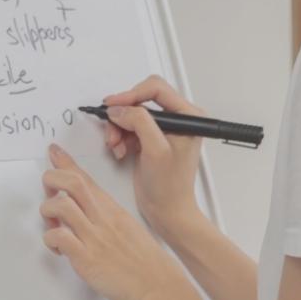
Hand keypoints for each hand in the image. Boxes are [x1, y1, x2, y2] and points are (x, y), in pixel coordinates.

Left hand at [41, 143, 184, 299]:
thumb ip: (108, 218)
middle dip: (51, 179)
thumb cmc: (147, 263)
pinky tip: (57, 248)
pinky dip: (50, 239)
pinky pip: (59, 237)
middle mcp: (102, 219)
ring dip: (47, 211)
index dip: (66, 162)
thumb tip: (88, 215)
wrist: (158, 286)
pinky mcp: (87, 259)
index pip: (86, 178)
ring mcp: (94, 237)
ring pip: (61, 206)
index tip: (54, 152)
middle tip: (48, 191)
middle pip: (72, 183)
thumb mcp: (129, 229)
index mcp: (112, 210)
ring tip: (51, 224)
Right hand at [99, 75, 206, 234]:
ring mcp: (162, 129)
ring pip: (131, 114)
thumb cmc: (171, 186)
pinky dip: (120, 138)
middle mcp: (177, 119)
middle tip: (112, 130)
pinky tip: (121, 152)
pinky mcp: (149, 138)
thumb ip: (140, 123)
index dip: (131, 94)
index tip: (113, 105)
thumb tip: (119, 109)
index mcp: (188, 116)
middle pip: (141, 100)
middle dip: (123, 116)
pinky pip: (128, 127)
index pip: (157, 89)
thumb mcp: (156, 150)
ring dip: (118, 129)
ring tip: (116, 146)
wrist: (167, 210)